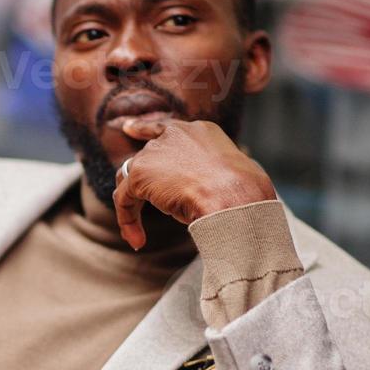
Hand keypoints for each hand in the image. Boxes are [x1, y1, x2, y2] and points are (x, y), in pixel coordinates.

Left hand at [115, 118, 275, 249]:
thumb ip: (212, 178)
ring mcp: (155, 152)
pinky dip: (127, 220)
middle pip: (145, 158)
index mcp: (200, 131)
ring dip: (133, 209)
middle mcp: (175, 134)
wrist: (235, 198)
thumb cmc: (245, 194)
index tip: (129, 129)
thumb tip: (208, 195)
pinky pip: (124, 199)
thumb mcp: (232, 179)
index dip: (144, 130)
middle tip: (137, 209)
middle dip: (141, 185)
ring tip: (140, 237)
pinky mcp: (140, 174)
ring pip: (132, 181)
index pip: (165, 129)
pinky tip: (138, 240)